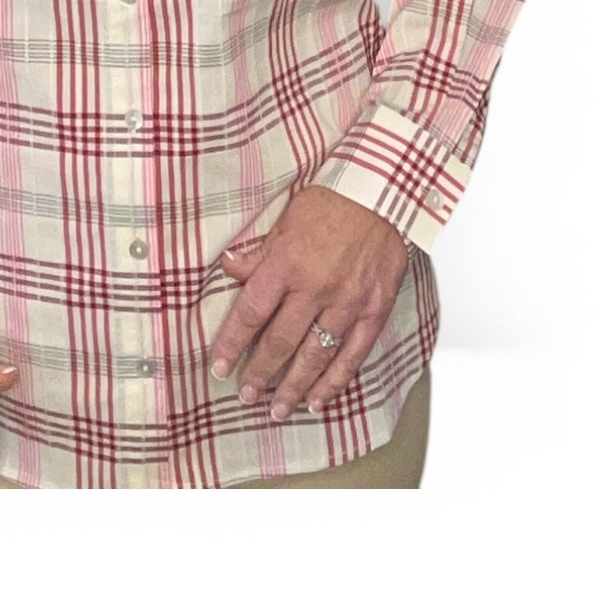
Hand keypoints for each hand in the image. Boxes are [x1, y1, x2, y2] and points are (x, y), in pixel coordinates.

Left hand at [210, 186, 409, 422]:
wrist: (381, 190)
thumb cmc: (330, 200)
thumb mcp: (283, 219)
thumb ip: (258, 252)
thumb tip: (228, 267)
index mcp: (286, 263)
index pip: (251, 314)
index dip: (231, 345)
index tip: (219, 367)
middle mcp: (315, 286)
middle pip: (280, 342)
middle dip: (259, 374)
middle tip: (246, 395)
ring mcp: (348, 300)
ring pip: (316, 355)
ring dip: (294, 386)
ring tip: (278, 410)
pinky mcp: (375, 307)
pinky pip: (353, 353)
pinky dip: (335, 380)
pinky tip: (319, 398)